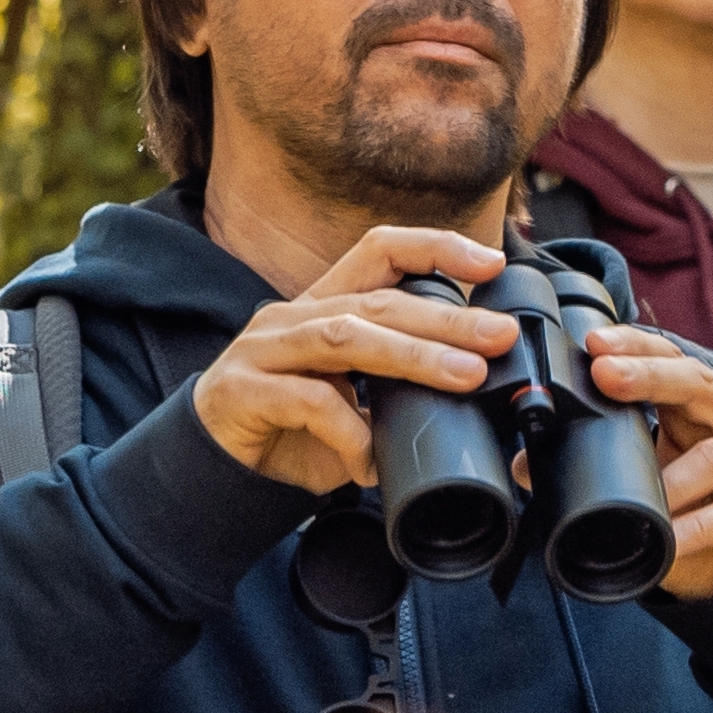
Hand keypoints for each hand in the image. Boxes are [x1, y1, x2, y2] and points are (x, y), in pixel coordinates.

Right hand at [194, 226, 519, 494]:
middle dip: (447, 317)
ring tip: (466, 377)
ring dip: (414, 355)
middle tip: (499, 336)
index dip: (437, 247)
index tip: (493, 263)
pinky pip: (309, 401)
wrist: (213, 465)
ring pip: (347, 336)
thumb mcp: (356, 397)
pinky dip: (351, 431)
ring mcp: (264, 349)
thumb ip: (401, 384)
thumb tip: (477, 384)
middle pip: (377, 300)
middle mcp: (294, 317)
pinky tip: (374, 459)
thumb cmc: (293, 427)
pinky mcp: (243, 390)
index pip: (381, 251)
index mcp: (325, 305)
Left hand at [579, 323, 712, 601]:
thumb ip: (598, 472)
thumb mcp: (648, 491)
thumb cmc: (704, 518)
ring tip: (643, 496)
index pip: (674, 361)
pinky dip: (703, 528)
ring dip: (675, 479)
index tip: (593, 343)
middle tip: (605, 375)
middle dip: (651, 376)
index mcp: (709, 406)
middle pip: (702, 384)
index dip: (637, 347)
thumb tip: (524, 464)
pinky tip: (676, 540)